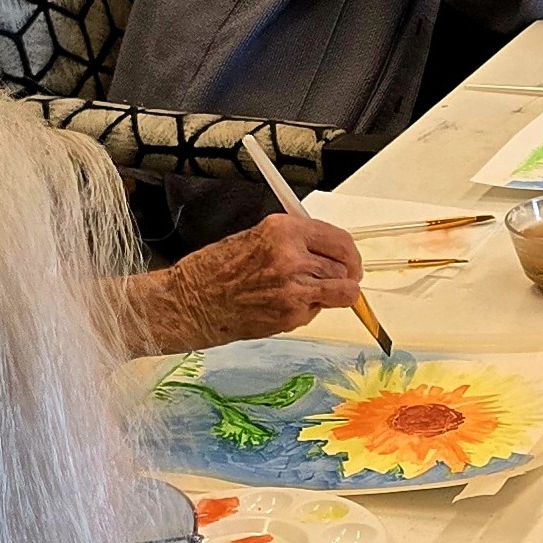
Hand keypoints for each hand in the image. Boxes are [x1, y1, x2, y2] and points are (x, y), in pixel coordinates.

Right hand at [123, 213, 367, 350]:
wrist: (191, 301)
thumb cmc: (216, 270)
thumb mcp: (258, 237)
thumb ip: (295, 242)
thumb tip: (328, 252)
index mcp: (284, 229)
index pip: (340, 239)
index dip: (350, 254)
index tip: (350, 261)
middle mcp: (293, 256)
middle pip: (346, 267)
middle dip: (344, 276)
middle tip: (333, 281)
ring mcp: (294, 287)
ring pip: (343, 292)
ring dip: (334, 294)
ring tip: (312, 294)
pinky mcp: (291, 314)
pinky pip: (319, 311)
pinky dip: (311, 310)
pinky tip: (286, 305)